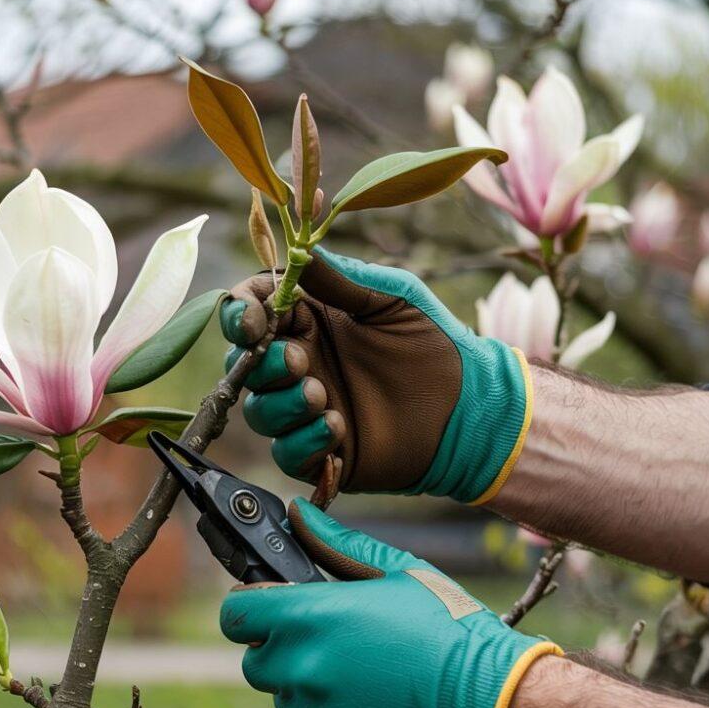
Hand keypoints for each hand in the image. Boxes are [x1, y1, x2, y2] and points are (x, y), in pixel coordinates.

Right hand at [219, 247, 531, 503]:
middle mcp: (299, 363)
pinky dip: (303, 441)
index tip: (252, 320)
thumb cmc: (432, 342)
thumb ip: (341, 279)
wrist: (468, 407)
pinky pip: (285, 453)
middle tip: (301, 361)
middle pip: (244, 364)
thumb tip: (297, 254)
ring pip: (258, 411)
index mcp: (307, 319)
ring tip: (322, 398)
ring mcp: (304, 411)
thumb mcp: (390, 299)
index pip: (250, 311)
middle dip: (263, 363)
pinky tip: (339, 429)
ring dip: (281, 404)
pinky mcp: (318, 453)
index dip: (240, 315)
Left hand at [219, 498, 559, 707]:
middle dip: (283, 650)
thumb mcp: (397, 570)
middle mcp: (303, 670)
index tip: (273, 608)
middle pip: (257, 663)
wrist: (495, 704)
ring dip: (311, 690)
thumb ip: (335, 543)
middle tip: (333, 642)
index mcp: (310, 617)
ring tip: (367, 676)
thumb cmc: (450, 626)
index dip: (251, 609)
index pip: (236, 616)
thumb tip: (296, 514)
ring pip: (287, 702)